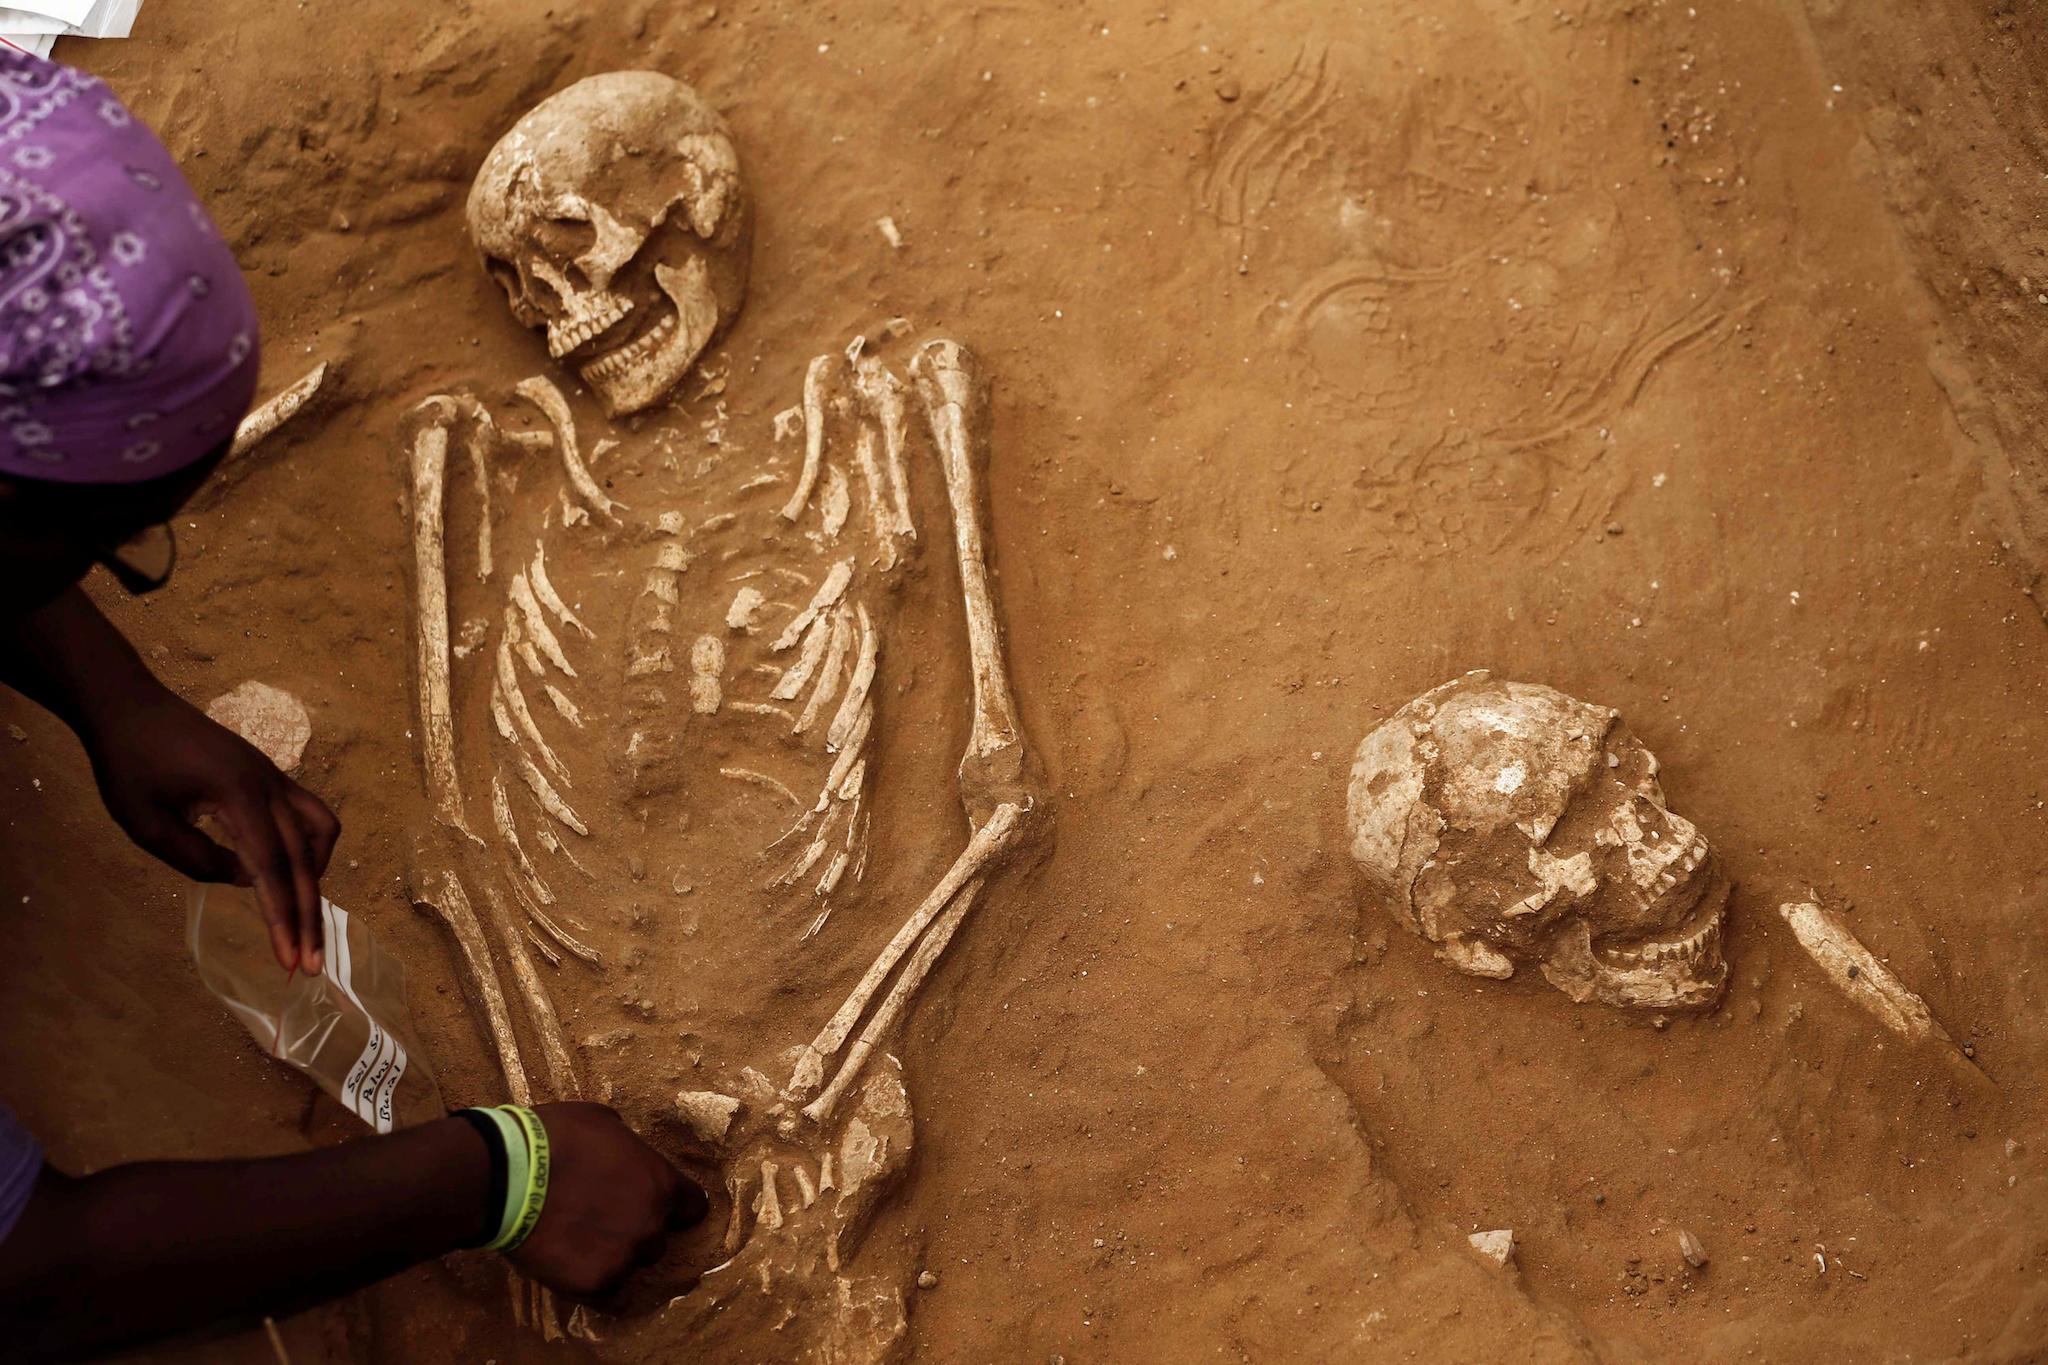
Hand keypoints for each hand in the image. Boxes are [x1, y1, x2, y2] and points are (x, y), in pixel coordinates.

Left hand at [82, 679, 338, 972]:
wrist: (129, 706)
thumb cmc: (128, 764)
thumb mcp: (147, 825)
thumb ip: (197, 861)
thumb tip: (244, 881)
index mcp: (239, 797)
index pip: (272, 869)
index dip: (282, 918)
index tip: (290, 961)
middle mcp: (270, 786)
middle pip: (305, 860)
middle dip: (309, 916)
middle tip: (310, 964)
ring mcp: (274, 777)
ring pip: (321, 831)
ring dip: (316, 875)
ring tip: (298, 911)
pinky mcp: (269, 775)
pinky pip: (308, 814)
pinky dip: (308, 849)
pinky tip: (284, 868)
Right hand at [508, 1103, 708, 1299]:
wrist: (506, 1175)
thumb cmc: (554, 1138)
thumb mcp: (604, 1124)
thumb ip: (627, 1149)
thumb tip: (625, 1158)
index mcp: (661, 1184)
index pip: (693, 1208)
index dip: (676, 1208)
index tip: (658, 1207)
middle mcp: (651, 1225)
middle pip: (658, 1239)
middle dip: (636, 1230)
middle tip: (602, 1220)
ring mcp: (624, 1258)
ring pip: (632, 1266)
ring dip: (615, 1257)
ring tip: (580, 1243)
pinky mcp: (594, 1284)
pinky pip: (609, 1297)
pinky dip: (596, 1286)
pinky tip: (576, 1270)